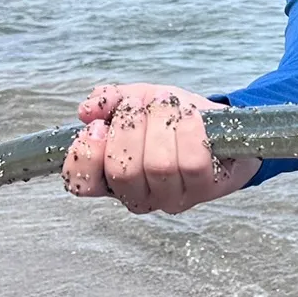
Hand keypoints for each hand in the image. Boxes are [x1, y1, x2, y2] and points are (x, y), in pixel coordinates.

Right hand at [60, 83, 261, 213]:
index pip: (82, 184)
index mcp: (110, 177)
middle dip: (130, 129)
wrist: (215, 120)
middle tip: (137, 105)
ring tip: (166, 103)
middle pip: (123, 172)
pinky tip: (189, 113)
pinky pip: (192, 162)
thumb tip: (87, 110)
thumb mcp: (135, 98)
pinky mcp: (205, 190)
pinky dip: (188, 129)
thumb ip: (108, 101)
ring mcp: (172, 198)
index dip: (86, 154)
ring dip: (161, 123)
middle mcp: (138, 195)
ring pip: (159, 166)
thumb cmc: (170, 116)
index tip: (98, 126)